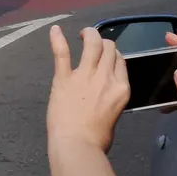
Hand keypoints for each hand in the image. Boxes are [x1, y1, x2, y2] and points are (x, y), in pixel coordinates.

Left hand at [48, 26, 129, 153]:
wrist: (77, 146)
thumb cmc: (97, 139)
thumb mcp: (115, 115)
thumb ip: (112, 98)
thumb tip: (105, 94)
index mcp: (121, 88)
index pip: (121, 61)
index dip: (114, 55)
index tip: (107, 56)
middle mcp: (106, 77)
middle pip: (109, 49)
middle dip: (103, 42)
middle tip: (94, 43)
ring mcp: (84, 75)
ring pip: (92, 44)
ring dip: (89, 35)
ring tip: (83, 34)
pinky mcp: (64, 78)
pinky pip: (61, 53)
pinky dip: (57, 39)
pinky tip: (55, 30)